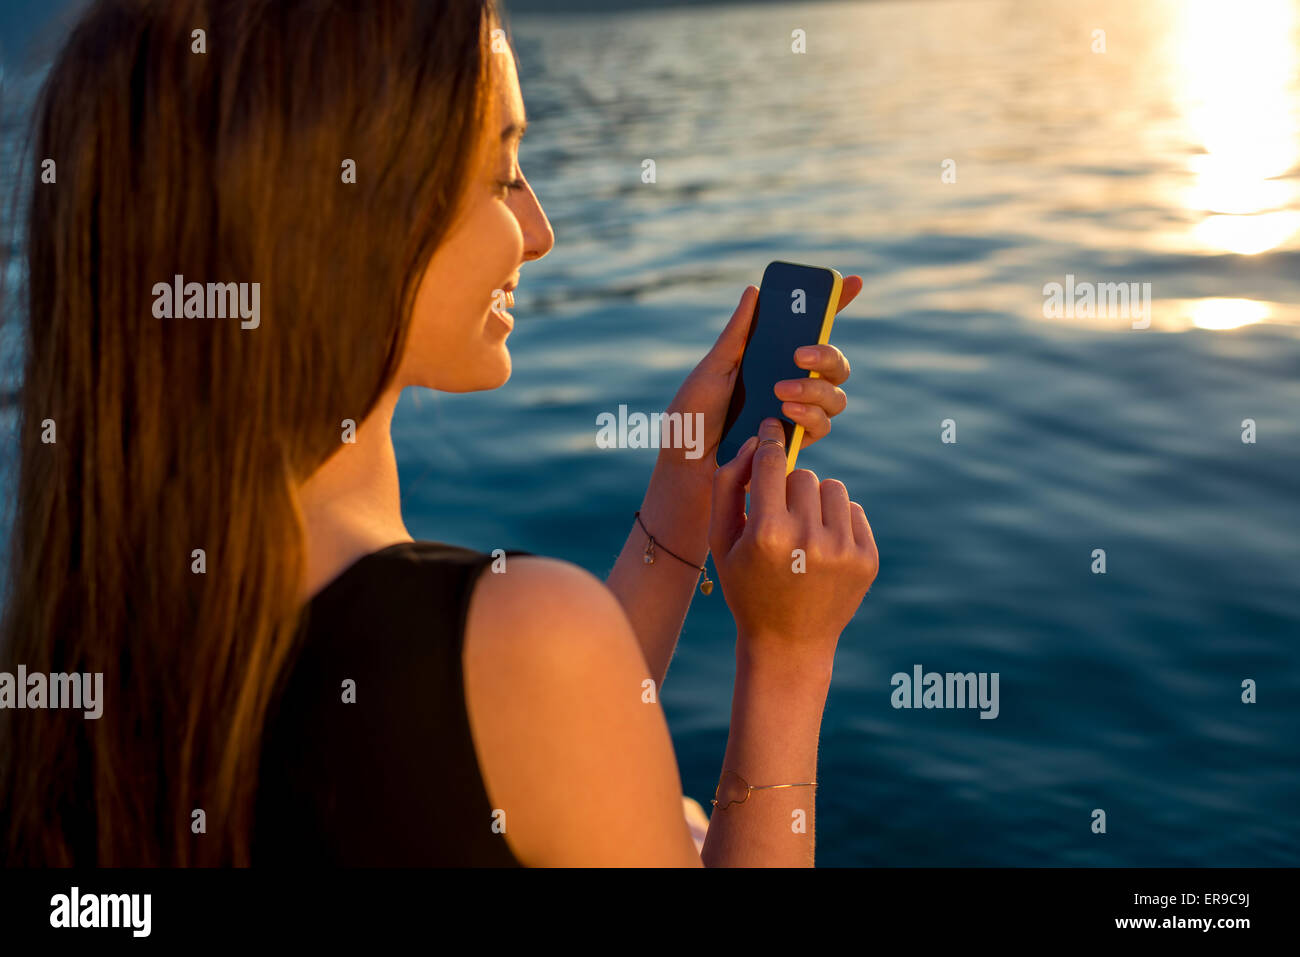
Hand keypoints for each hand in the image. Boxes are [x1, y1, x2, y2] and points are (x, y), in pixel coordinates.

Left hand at [661, 277, 862, 478]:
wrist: (686, 460)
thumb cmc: (694, 414)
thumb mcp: (713, 368)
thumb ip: (738, 334)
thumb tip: (755, 291)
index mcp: (774, 359)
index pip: (812, 328)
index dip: (837, 304)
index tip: (852, 281)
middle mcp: (794, 383)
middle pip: (836, 365)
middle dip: (826, 355)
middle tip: (800, 355)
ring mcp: (799, 413)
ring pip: (835, 396)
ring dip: (814, 389)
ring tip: (781, 391)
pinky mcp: (797, 442)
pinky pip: (822, 425)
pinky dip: (809, 416)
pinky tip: (786, 414)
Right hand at [708, 417, 878, 671]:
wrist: (789, 642)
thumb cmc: (747, 586)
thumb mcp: (720, 540)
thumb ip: (728, 484)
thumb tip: (756, 441)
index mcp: (767, 533)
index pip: (772, 462)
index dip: (770, 439)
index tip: (772, 427)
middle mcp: (809, 539)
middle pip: (803, 474)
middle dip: (789, 487)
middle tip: (780, 515)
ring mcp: (843, 550)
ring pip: (832, 488)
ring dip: (816, 501)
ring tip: (803, 530)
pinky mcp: (867, 559)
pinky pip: (853, 510)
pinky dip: (837, 521)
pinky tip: (822, 549)